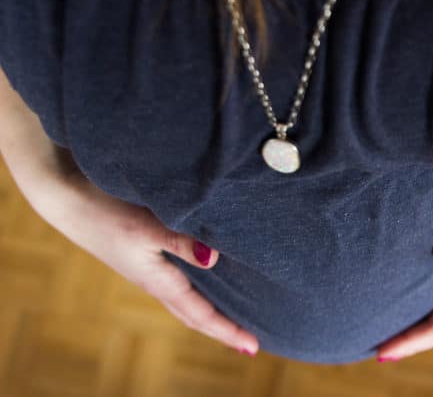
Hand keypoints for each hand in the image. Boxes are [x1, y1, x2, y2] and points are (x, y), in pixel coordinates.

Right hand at [33, 170, 258, 355]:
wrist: (66, 197)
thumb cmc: (107, 211)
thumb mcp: (148, 226)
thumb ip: (181, 242)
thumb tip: (213, 259)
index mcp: (157, 279)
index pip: (200, 313)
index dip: (227, 330)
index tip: (252, 347)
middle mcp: (153, 280)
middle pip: (193, 315)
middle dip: (220, 329)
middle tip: (246, 343)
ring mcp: (145, 270)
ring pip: (183, 302)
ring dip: (206, 314)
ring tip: (228, 320)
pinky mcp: (139, 256)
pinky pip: (175, 285)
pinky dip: (193, 294)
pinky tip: (200, 282)